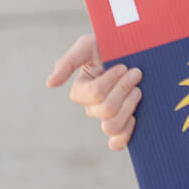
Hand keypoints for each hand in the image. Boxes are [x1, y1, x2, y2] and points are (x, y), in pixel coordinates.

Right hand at [45, 33, 143, 151]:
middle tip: (136, 73)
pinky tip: (135, 118)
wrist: (137, 51)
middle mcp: (92, 107)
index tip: (123, 66)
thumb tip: (50, 83)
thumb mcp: (89, 45)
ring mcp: (108, 118)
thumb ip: (69, 61)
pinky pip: (117, 143)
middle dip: (124, 89)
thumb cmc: (111, 45)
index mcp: (81, 90)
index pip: (94, 94)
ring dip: (129, 106)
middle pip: (106, 110)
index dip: (111, 81)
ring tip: (138, 90)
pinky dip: (125, 135)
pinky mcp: (123, 125)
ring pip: (111, 127)